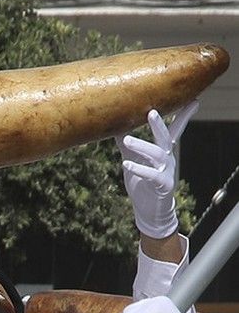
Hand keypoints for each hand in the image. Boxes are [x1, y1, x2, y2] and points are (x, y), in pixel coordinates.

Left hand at [119, 103, 195, 238]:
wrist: (148, 211)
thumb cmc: (142, 184)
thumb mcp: (133, 161)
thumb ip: (127, 146)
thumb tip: (116, 128)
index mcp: (163, 151)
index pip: (174, 129)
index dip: (184, 115)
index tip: (194, 100)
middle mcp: (167, 158)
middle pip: (165, 137)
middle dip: (159, 124)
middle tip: (151, 112)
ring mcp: (166, 171)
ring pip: (156, 154)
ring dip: (141, 146)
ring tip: (126, 140)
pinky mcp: (162, 185)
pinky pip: (151, 175)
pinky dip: (139, 169)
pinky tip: (126, 165)